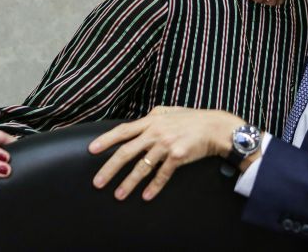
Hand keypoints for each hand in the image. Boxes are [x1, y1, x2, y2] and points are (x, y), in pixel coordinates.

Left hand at [88, 106, 243, 200]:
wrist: (215, 127)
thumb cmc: (193, 119)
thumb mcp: (170, 111)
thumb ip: (154, 116)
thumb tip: (141, 120)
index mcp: (151, 121)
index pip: (123, 131)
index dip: (106, 140)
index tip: (92, 150)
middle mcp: (156, 132)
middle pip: (127, 152)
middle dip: (110, 168)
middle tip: (98, 182)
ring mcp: (166, 145)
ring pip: (142, 167)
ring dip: (129, 182)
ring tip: (118, 195)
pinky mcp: (178, 156)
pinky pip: (162, 174)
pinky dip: (154, 186)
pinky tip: (146, 196)